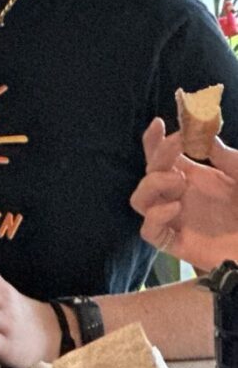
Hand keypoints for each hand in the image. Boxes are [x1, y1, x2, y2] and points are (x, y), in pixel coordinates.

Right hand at [132, 117, 237, 270]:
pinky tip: (176, 208)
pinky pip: (150, 231)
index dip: (154, 140)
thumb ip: (227, 157)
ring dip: (151, 185)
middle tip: (177, 148)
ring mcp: (176, 220)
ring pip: (140, 200)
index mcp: (194, 178)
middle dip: (158, 155)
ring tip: (179, 180)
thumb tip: (204, 136)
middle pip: (150, 173)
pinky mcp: (177, 244)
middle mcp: (180, 196)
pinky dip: (156, 217)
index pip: (163, 156)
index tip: (158, 123)